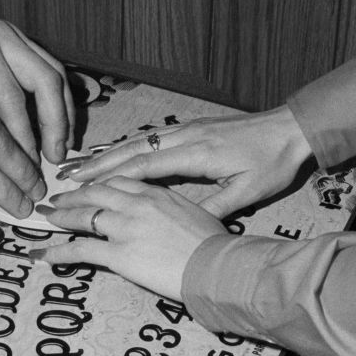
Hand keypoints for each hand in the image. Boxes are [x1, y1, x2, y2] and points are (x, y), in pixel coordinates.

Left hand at [0, 0, 74, 163]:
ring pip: (55, 71)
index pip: (10, 96)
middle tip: (56, 156)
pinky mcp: (19, 38)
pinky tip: (58, 121)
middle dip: (55, 121)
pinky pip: (49, 65)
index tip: (26, 162)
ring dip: (64, 110)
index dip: (22, 133)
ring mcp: (15, 33)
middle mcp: (3, 35)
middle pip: (46, 79)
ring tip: (63, 143)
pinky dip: (58, 95)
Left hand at [31, 177, 226, 300]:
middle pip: (94, 193)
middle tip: (55, 198)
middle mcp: (136, 204)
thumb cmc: (214, 245)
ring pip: (82, 216)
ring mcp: (124, 227)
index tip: (88, 188)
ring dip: (60, 216)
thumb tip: (169, 218)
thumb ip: (173, 211)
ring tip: (45, 217)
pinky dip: (55, 252)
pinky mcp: (118, 253)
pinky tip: (39, 254)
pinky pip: (79, 250)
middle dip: (72, 195)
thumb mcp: (195, 214)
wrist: (216, 265)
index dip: (98, 184)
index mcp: (155, 193)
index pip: (118, 181)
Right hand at [65, 106, 314, 217]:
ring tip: (79, 166)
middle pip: (132, 150)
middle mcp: (185, 137)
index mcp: (196, 154)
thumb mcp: (248, 191)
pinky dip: (126, 147)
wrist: (291, 128)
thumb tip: (188, 228)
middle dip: (97, 164)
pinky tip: (114, 154)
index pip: (144, 166)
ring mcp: (186, 129)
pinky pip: (150, 138)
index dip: (110, 177)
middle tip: (65, 176)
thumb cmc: (272, 161)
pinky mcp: (191, 127)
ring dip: (107, 154)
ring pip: (137, 141)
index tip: (82, 186)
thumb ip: (216, 208)